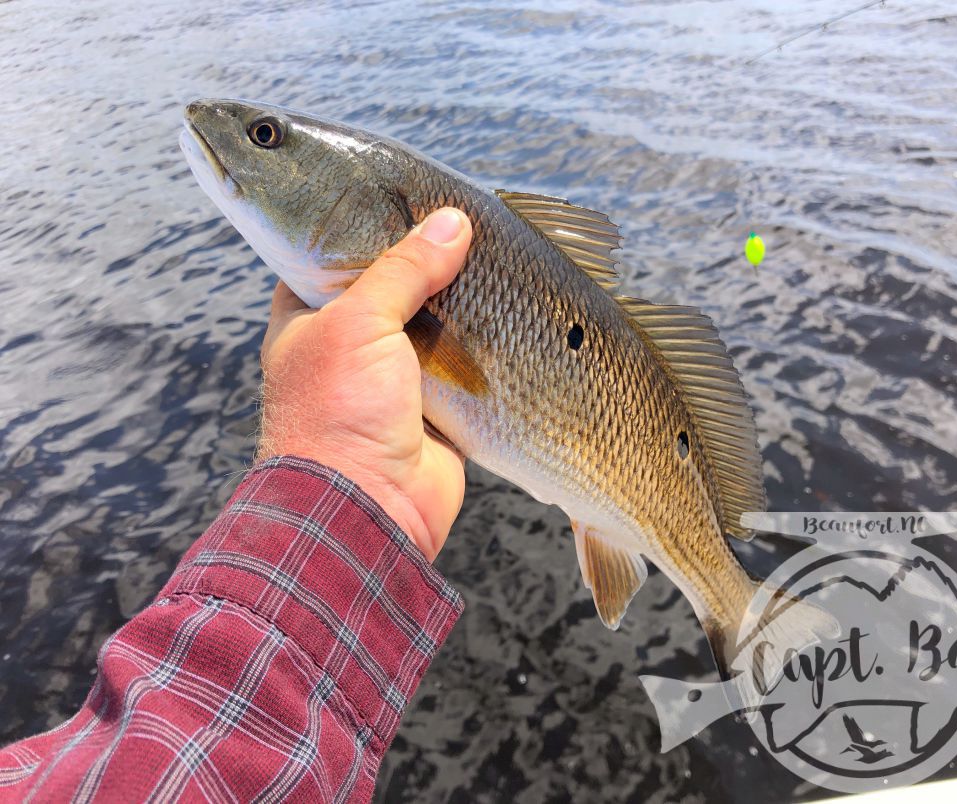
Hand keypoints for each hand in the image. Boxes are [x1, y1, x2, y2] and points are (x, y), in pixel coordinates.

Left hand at [257, 208, 472, 561]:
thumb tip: (452, 222)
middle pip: (391, 288)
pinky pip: (463, 367)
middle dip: (426, 264)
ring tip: (495, 257)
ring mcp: (391, 379)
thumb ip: (404, 269)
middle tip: (465, 223)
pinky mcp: (434, 408)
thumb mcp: (360, 323)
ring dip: (460, 305)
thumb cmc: (337, 414)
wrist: (368, 511)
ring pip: (432, 326)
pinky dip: (483, 349)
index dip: (364, 225)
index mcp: (307, 319)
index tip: (406, 195)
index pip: (331, 255)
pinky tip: (509, 314)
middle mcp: (347, 346)